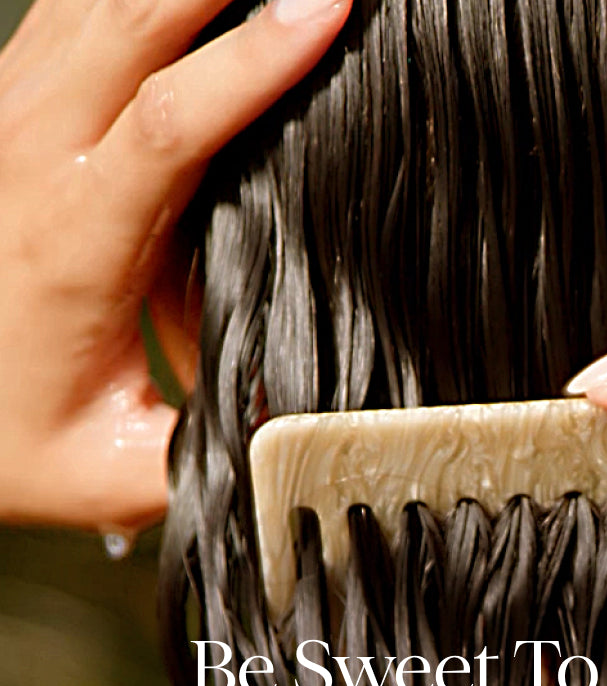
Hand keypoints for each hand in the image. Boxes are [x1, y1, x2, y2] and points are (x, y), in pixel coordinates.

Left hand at [0, 0, 349, 534]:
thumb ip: (207, 461)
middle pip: (135, 18)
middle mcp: (35, 158)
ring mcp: (15, 117)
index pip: (170, 123)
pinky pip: (76, 7)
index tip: (328, 12)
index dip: (252, 63)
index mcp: (75, 241)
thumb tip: (297, 438)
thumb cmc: (10, 431)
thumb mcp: (112, 472)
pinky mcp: (11, 103)